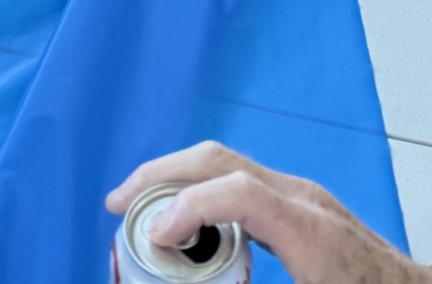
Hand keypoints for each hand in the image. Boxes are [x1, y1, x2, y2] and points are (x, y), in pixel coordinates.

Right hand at [106, 142, 431, 283]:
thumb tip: (197, 280)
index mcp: (312, 232)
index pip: (239, 191)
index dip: (188, 206)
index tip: (155, 236)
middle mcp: (305, 201)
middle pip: (223, 161)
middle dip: (163, 175)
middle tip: (119, 203)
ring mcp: (303, 196)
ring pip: (228, 164)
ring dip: (177, 178)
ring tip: (139, 208)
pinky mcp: (300, 204)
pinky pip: (240, 181)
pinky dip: (201, 189)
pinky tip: (181, 218)